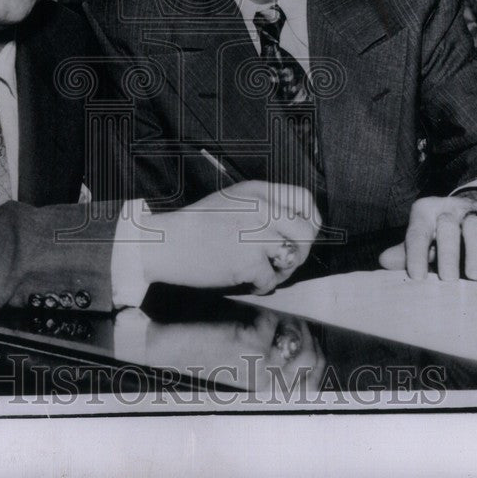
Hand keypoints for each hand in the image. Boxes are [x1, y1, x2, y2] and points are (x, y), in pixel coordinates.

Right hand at [140, 181, 319, 293]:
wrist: (166, 243)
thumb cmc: (195, 226)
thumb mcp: (233, 201)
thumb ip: (263, 207)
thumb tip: (294, 229)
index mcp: (257, 191)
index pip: (304, 198)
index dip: (311, 219)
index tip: (304, 234)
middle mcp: (262, 209)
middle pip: (306, 231)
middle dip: (300, 251)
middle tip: (283, 261)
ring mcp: (257, 234)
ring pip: (292, 257)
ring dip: (281, 271)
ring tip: (263, 273)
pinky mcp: (248, 260)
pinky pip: (271, 280)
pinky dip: (261, 286)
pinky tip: (246, 282)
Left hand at [143, 309, 325, 392]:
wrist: (170, 349)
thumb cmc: (202, 353)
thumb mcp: (240, 365)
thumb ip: (268, 360)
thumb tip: (296, 340)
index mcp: (265, 390)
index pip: (312, 383)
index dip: (317, 359)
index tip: (309, 343)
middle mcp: (267, 382)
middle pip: (313, 360)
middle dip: (308, 337)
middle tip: (292, 325)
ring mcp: (260, 364)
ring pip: (299, 341)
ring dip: (291, 323)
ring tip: (275, 319)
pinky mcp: (249, 344)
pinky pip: (273, 323)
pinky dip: (264, 314)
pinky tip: (250, 317)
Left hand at [379, 188, 476, 280]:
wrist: (467, 211)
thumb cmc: (437, 234)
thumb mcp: (420, 240)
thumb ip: (404, 252)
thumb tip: (384, 261)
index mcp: (423, 212)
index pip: (417, 233)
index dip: (415, 255)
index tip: (418, 278)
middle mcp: (446, 208)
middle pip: (447, 226)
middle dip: (448, 253)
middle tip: (449, 279)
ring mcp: (471, 211)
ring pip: (474, 227)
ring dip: (475, 253)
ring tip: (474, 276)